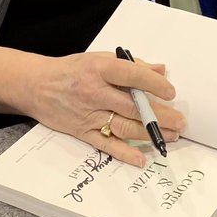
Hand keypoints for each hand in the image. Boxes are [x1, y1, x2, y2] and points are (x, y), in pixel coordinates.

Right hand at [26, 50, 185, 167]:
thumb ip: (131, 64)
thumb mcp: (99, 58)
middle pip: (133, 106)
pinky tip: (141, 158)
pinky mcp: (83, 132)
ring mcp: (89, 114)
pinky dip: (124, 153)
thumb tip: (160, 70)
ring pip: (124, 126)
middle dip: (160, 115)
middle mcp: (95, 92)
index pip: (132, 76)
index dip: (154, 84)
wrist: (37, 85)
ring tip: (170, 136)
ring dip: (150, 133)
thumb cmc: (71, 70)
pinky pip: (106, 144)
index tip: (171, 92)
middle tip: (180, 121)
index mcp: (100, 69)